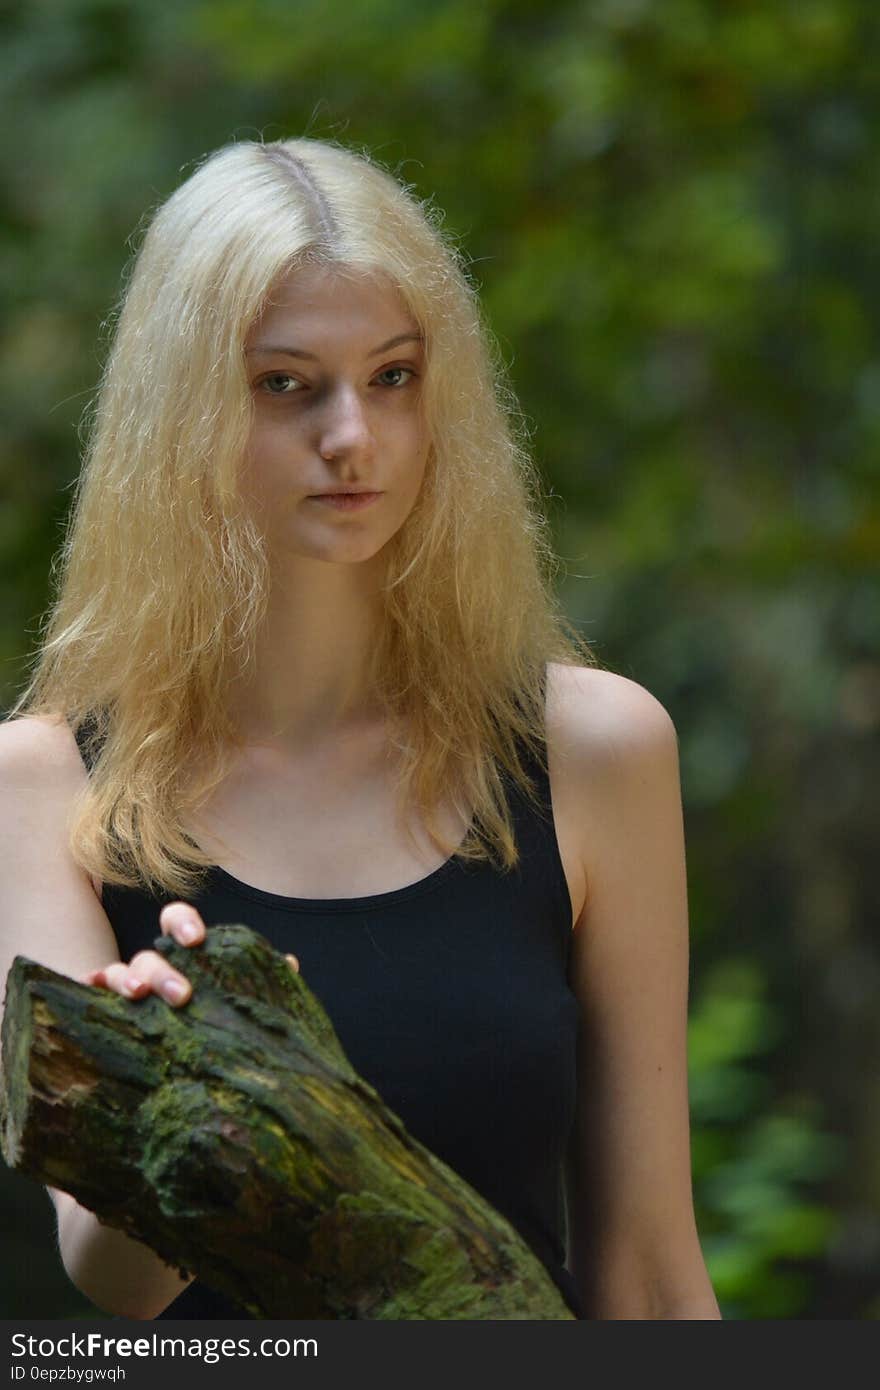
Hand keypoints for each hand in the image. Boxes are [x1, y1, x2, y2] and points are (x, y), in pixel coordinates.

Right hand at [79, 903, 299, 1007]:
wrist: (207, 1065)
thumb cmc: (223, 1022)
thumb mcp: (243, 1001)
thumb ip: (260, 983)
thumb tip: (287, 965)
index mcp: (186, 955)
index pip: (176, 920)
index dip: (182, 923)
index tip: (196, 941)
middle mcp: (156, 967)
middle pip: (150, 954)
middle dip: (163, 970)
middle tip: (183, 995)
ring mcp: (132, 990)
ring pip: (120, 972)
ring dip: (126, 978)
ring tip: (137, 995)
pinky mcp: (113, 1015)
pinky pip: (95, 998)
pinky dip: (92, 989)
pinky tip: (91, 991)